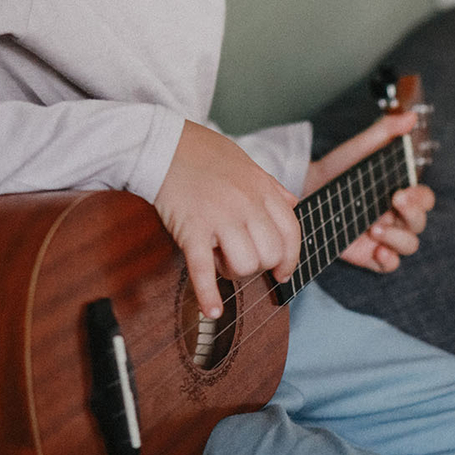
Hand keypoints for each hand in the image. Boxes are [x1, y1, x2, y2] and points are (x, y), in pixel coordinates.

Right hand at [154, 121, 299, 318]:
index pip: (291, 232)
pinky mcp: (192, 229)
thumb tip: (292, 202)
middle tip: (239, 258)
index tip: (282, 272)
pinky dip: (208, 295)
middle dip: (258, 265)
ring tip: (218, 259)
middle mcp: (247, 204)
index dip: (289, 258)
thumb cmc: (202, 151)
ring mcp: (220, 217)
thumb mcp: (246, 162)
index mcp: (262, 189)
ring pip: (244, 265)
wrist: (162, 143)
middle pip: (270, 254)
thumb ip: (270, 185)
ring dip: (233, 272)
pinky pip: (204, 269)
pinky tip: (212, 311)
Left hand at [302, 112, 433, 273]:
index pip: (424, 199)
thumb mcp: (358, 149)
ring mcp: (384, 237)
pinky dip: (388, 260)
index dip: (420, 199)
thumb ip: (384, 132)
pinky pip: (389, 264)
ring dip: (397, 238)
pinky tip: (377, 251)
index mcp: (400, 192)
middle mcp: (396, 216)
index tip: (402, 191)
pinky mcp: (367, 253)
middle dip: (411, 214)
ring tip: (374, 228)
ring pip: (409, 245)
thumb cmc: (337, 170)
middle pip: (420, 222)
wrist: (304, 190)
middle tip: (391, 202)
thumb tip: (410, 117)